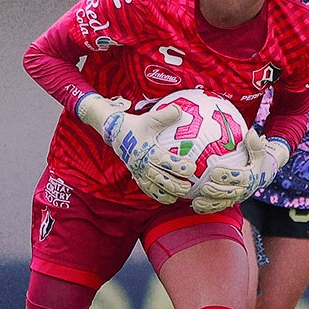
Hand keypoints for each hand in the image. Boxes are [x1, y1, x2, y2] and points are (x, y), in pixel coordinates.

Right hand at [75, 92, 195, 203]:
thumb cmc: (137, 125)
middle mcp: (142, 164)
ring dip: (166, 194)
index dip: (179, 166)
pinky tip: (169, 199)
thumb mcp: (150, 118)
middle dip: (175, 185)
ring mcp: (138, 172)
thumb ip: (166, 115)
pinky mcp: (136, 176)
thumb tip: (181, 109)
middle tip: (189, 187)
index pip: (165, 161)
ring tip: (179, 197)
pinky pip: (146, 189)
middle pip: (160, 179)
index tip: (192, 167)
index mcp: (147, 150)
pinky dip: (157, 196)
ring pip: (153, 187)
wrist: (115, 132)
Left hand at [191, 131, 290, 213]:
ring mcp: (235, 197)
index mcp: (251, 177)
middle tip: (204, 187)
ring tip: (197, 201)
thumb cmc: (256, 159)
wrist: (262, 174)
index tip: (214, 171)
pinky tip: (195, 205)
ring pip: (223, 203)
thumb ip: (255, 144)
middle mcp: (243, 190)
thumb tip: (251, 133)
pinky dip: (207, 208)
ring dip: (209, 204)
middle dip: (217, 191)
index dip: (227, 176)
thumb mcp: (259, 150)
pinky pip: (217, 207)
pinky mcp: (229, 201)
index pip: (240, 177)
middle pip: (230, 193)